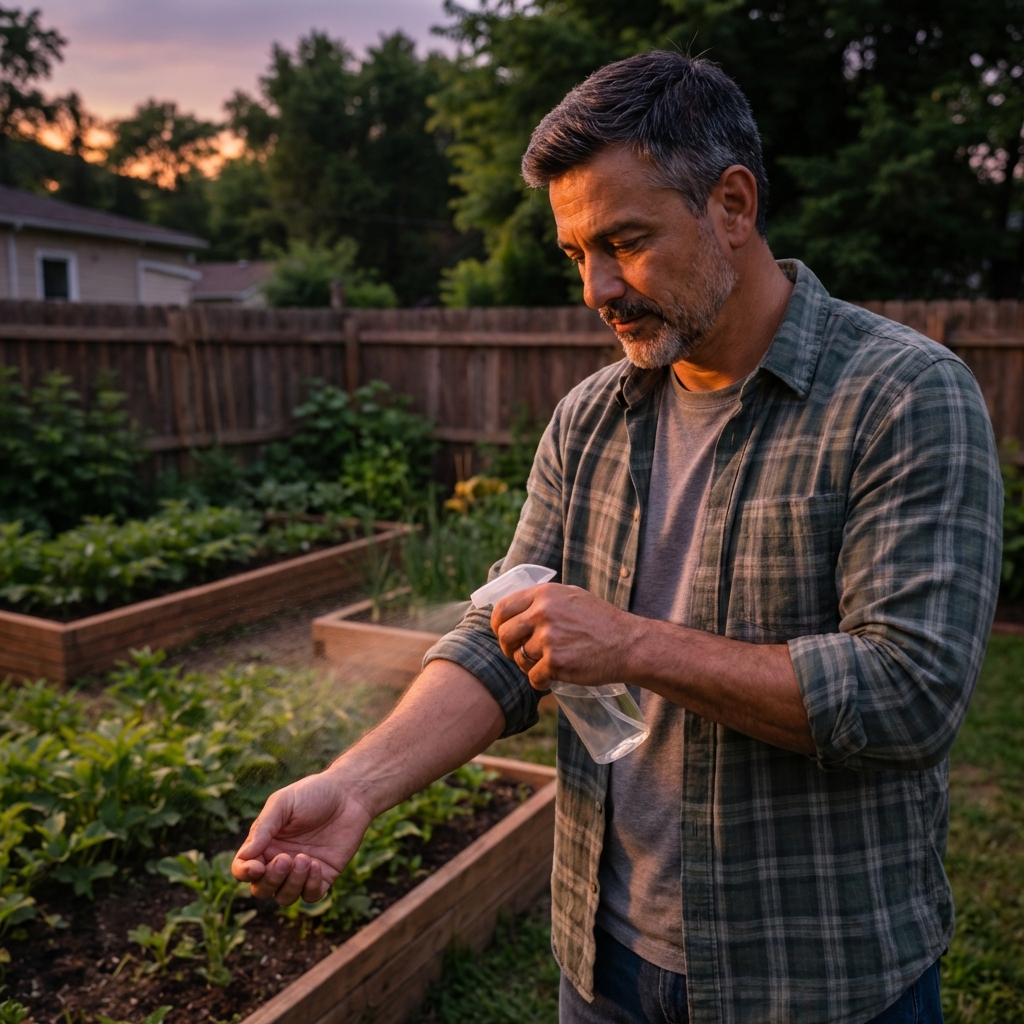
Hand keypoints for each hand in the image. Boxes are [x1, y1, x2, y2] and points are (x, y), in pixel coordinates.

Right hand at [231, 769, 372, 905]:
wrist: (349, 793)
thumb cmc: (313, 793)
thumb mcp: (283, 803)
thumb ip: (263, 828)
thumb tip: (245, 856)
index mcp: (265, 844)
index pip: (243, 868)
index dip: (244, 873)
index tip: (256, 867)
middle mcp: (280, 861)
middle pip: (261, 889)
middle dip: (270, 880)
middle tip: (285, 859)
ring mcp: (301, 872)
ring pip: (284, 897)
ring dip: (291, 884)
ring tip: (305, 859)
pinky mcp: (324, 876)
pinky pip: (310, 896)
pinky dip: (310, 886)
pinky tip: (316, 864)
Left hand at [491, 583, 636, 689]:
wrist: (628, 644)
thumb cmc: (601, 621)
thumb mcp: (571, 596)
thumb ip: (544, 600)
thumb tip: (515, 609)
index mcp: (544, 594)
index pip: (502, 608)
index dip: (498, 625)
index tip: (503, 634)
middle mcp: (543, 613)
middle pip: (505, 635)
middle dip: (508, 648)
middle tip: (519, 654)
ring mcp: (549, 638)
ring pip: (520, 658)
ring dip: (530, 665)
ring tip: (547, 664)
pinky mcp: (556, 662)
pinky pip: (534, 677)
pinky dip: (541, 681)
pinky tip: (554, 677)